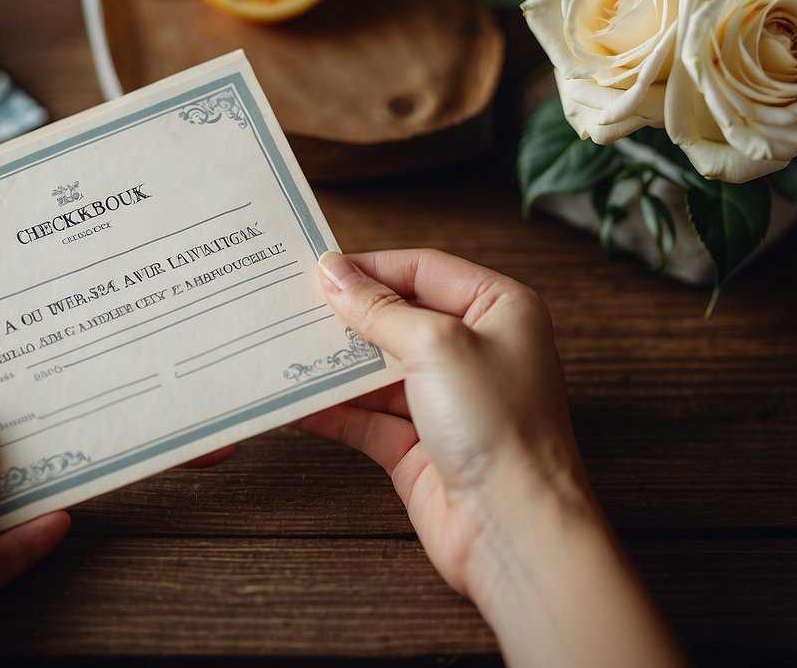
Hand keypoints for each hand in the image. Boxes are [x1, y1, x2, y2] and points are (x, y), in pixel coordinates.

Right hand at [302, 249, 580, 597]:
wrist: (514, 528)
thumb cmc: (502, 427)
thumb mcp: (437, 345)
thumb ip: (380, 310)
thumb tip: (335, 274)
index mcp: (500, 310)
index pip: (424, 269)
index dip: (371, 267)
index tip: (320, 270)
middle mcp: (476, 350)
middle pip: (396, 318)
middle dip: (346, 317)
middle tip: (292, 307)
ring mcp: (445, 399)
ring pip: (376, 369)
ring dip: (331, 364)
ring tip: (283, 349)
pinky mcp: (418, 443)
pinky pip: (365, 415)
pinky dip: (331, 408)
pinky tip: (294, 400)